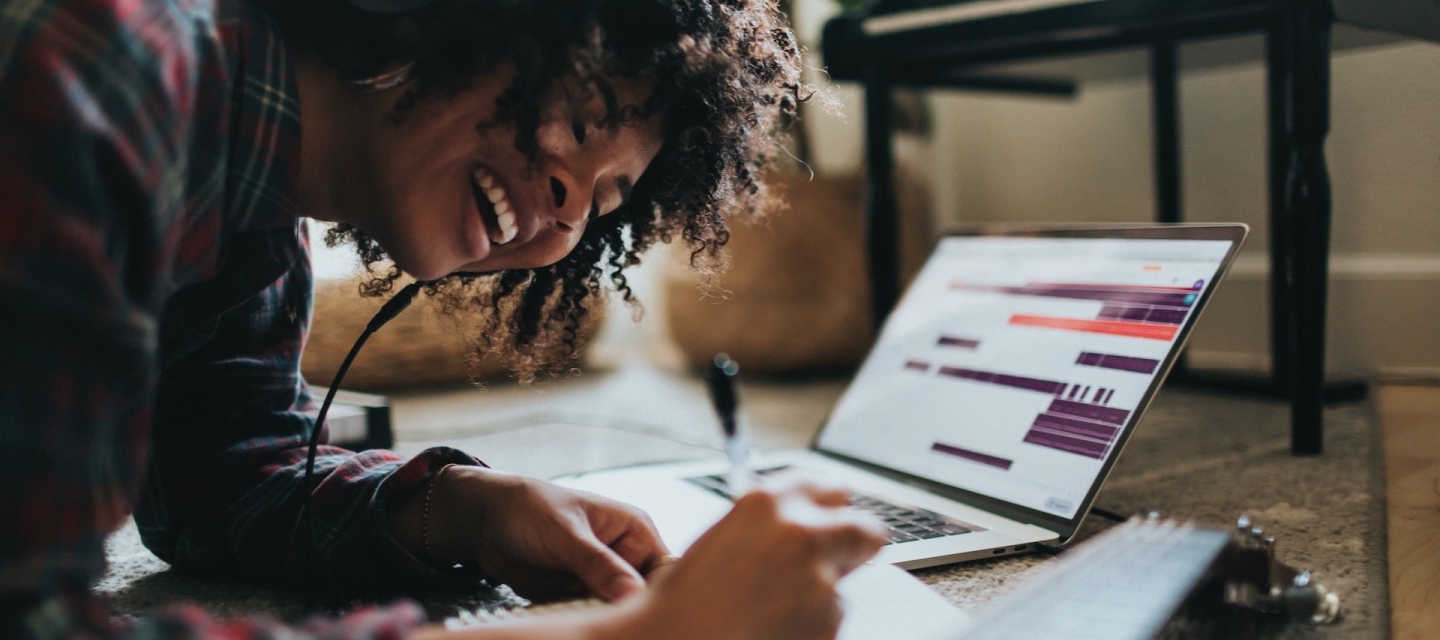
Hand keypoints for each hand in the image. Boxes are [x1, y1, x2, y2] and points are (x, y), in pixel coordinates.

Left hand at [393, 465, 670, 601]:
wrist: (484, 519)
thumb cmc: (530, 509)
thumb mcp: (566, 535)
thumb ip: (600, 565)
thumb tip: (634, 595)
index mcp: (634, 532)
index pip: (663, 571)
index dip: (654, 595)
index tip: (633, 613)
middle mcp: (623, 557)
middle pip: (637, 598)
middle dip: (617, 609)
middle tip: (587, 602)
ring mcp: (599, 579)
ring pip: (610, 613)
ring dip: (591, 615)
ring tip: (563, 595)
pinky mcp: (576, 596)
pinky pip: (584, 617)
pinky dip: (570, 618)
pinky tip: (556, 605)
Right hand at [605, 475, 887, 639]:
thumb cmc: (686, 599)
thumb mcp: (725, 536)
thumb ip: (773, 522)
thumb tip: (808, 522)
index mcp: (768, 502)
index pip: (829, 488)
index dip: (830, 509)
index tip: (831, 518)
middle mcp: (801, 533)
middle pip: (866, 529)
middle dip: (856, 546)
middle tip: (838, 561)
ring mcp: (820, 580)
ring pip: (844, 586)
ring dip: (821, 596)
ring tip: (770, 611)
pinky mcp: (828, 621)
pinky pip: (832, 620)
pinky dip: (811, 626)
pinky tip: (772, 628)